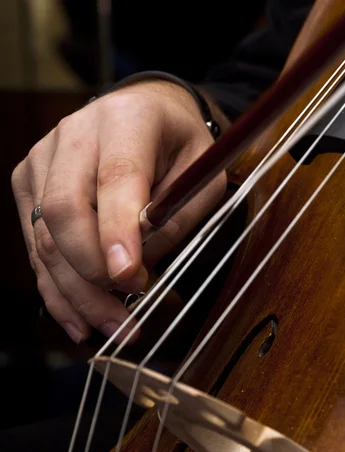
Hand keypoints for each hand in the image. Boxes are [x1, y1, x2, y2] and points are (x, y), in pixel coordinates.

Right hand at [11, 81, 226, 344]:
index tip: (131, 281)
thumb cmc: (180, 148)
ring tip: (111, 330)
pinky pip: (36, 246)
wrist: (144, 114)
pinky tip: (79, 321)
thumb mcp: (202, 178)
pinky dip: (57, 290)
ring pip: (45, 238)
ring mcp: (43, 160)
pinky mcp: (29, 184)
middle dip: (93, 276)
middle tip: (127, 319)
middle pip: (65, 212)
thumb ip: (173, 219)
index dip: (118, 233)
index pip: (115, 179)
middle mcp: (75, 134)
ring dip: (77, 295)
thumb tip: (135, 270)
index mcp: (126, 119)